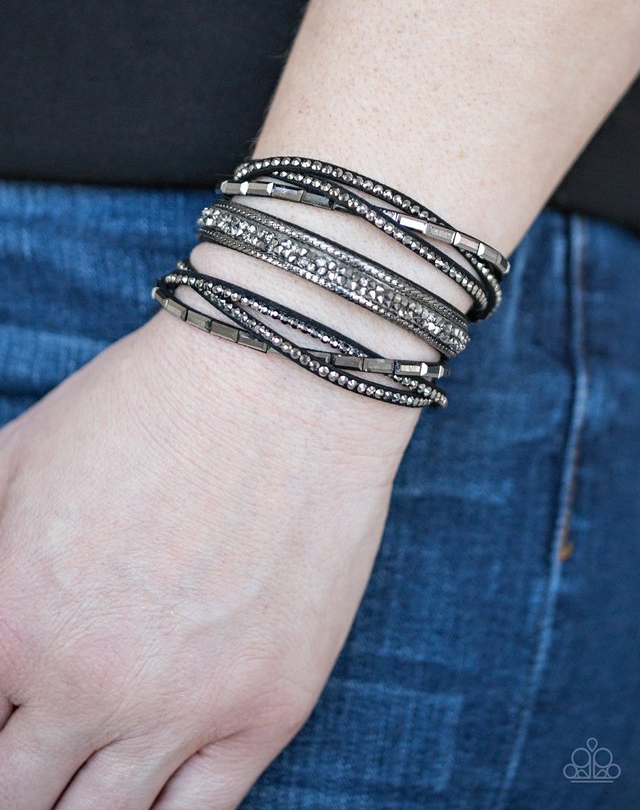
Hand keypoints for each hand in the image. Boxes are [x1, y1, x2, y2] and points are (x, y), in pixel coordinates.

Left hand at [0, 314, 408, 809]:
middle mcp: (90, 682)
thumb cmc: (146, 403)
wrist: (284, 377)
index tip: (7, 705)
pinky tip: (143, 789)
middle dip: (15, 773)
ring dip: (74, 805)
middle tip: (30, 747)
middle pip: (16, 793)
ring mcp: (187, 706)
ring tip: (75, 773)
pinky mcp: (270, 706)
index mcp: (12, 618)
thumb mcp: (14, 458)